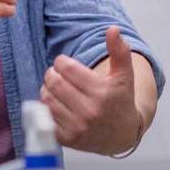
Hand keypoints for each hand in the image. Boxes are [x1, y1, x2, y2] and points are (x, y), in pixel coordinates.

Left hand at [40, 26, 142, 154]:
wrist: (122, 135)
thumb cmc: (121, 100)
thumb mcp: (124, 75)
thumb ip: (120, 50)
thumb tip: (113, 29)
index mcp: (101, 92)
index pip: (67, 68)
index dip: (61, 62)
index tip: (65, 63)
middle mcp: (89, 111)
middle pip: (54, 82)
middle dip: (52, 74)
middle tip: (57, 74)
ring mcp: (77, 127)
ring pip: (47, 99)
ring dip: (47, 89)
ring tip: (56, 87)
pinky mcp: (67, 139)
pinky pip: (45, 117)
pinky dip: (47, 107)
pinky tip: (56, 104)